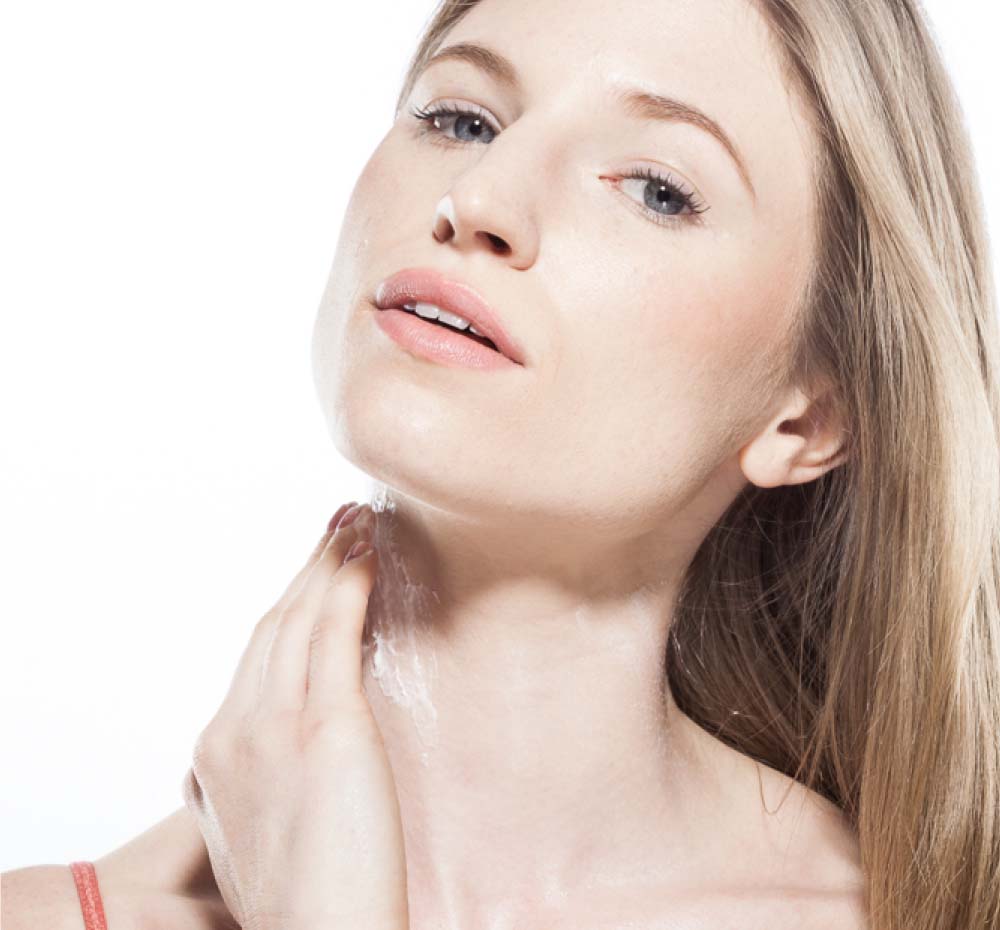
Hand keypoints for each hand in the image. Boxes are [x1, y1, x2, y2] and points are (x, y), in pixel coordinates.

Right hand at [181, 502, 407, 929]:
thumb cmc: (309, 902)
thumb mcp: (261, 830)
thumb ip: (264, 777)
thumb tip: (292, 743)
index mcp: (214, 754)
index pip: (256, 656)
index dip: (289, 604)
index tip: (316, 570)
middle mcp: (233, 730)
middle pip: (272, 626)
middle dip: (307, 568)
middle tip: (340, 523)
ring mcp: (272, 726)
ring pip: (298, 618)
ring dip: (329, 560)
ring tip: (359, 520)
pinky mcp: (324, 728)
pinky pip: (332, 635)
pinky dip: (347, 585)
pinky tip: (366, 553)